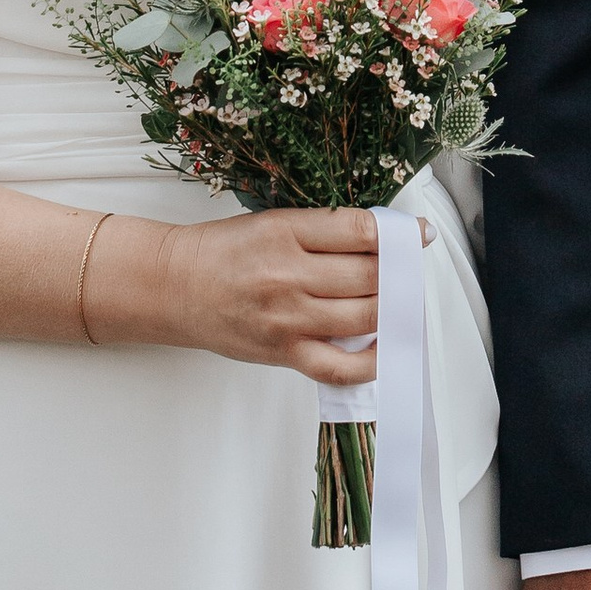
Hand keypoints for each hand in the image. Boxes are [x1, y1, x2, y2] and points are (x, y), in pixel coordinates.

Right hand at [127, 208, 390, 385]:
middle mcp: (287, 275)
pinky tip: (383, 346)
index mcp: (284, 231)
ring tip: (399, 300)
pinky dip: (371, 361)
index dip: (399, 234)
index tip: (417, 235)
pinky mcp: (284, 352)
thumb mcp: (271, 222)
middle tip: (407, 269)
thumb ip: (323, 232)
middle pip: (369, 274)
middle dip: (399, 272)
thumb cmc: (221, 253)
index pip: (360, 231)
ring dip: (393, 308)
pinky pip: (340, 367)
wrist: (173, 286)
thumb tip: (381, 241)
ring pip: (364, 315)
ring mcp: (287, 318)